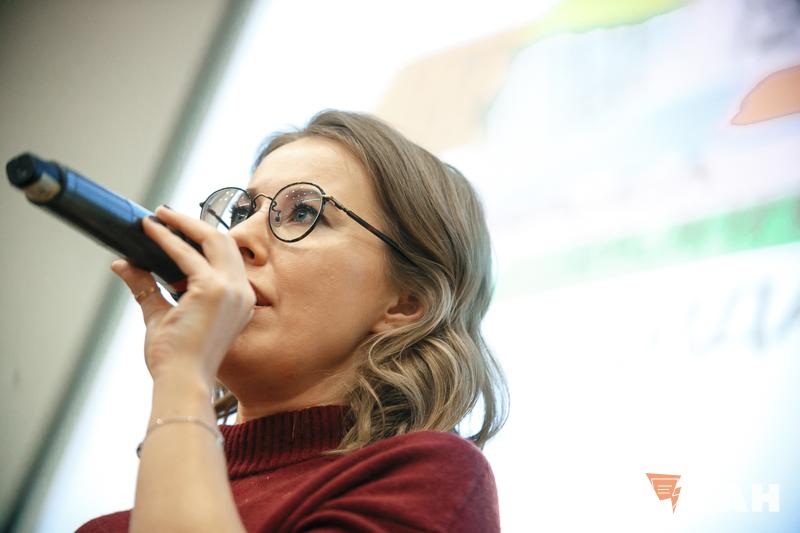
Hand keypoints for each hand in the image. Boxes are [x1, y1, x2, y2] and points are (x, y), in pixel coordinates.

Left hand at [111, 206, 254, 388]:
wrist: (181, 381)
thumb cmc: (176, 359)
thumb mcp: (161, 315)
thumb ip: (147, 288)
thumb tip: (122, 263)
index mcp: (240, 300)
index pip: (226, 257)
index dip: (202, 238)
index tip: (176, 229)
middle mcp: (242, 292)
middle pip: (224, 242)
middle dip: (194, 224)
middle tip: (165, 213)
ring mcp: (231, 290)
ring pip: (212, 239)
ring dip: (182, 224)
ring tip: (157, 216)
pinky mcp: (213, 289)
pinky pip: (187, 254)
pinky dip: (167, 239)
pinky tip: (150, 232)